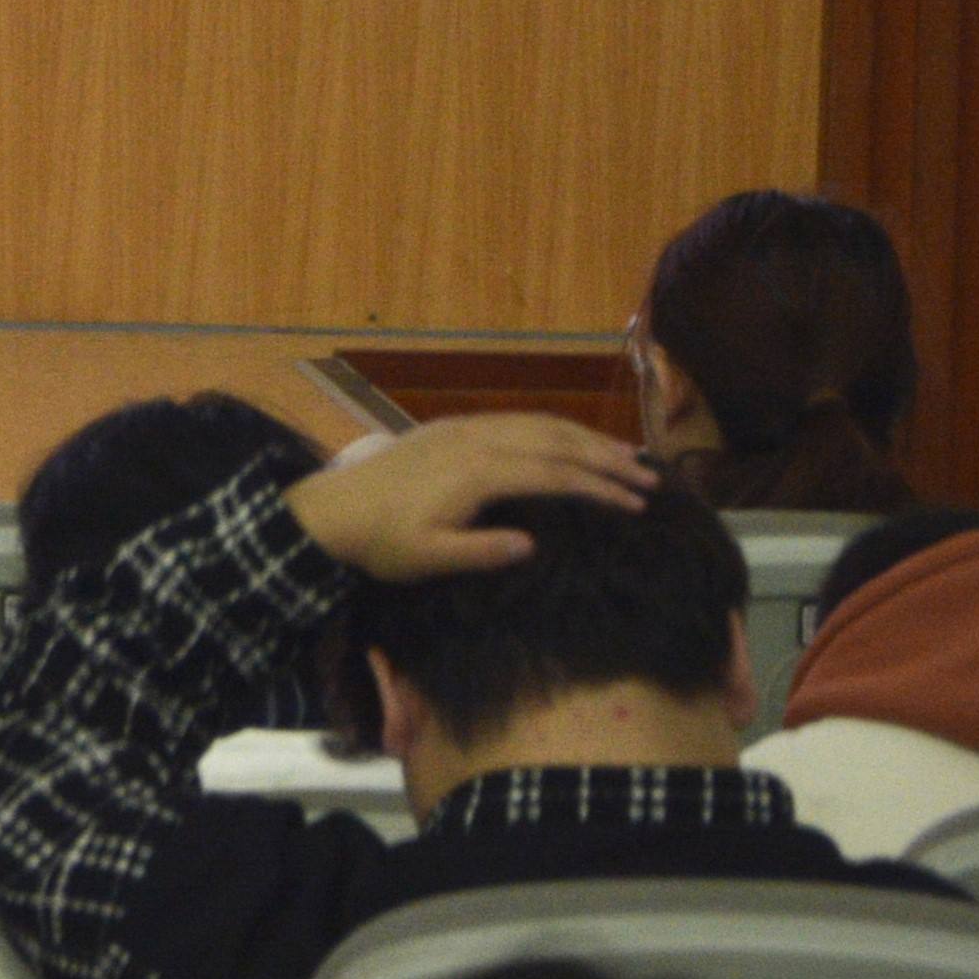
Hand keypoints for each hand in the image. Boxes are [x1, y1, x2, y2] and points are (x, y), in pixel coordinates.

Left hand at [289, 413, 651, 580]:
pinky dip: (551, 427)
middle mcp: (473, 440)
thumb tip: (531, 544)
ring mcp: (461, 429)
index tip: (636, 504)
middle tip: (650, 478)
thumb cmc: (380, 542)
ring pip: (534, 423)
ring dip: (583, 436)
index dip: (598, 487)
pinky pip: (512, 419)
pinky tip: (569, 440)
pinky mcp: (450, 428)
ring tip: (626, 455)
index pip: (552, 473)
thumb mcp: (429, 559)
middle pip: (552, 440)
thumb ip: (482, 552)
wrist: (328, 510)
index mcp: (474, 472)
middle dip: (604, 457)